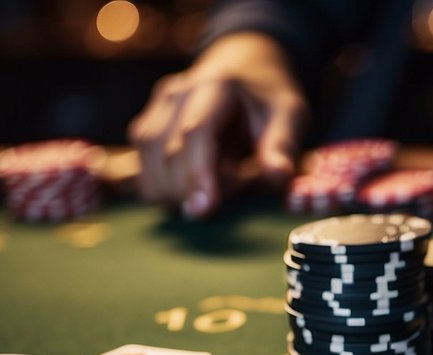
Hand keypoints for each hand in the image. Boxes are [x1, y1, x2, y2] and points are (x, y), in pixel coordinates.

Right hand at [128, 32, 308, 218]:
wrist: (243, 67)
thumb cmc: (268, 98)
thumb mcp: (289, 114)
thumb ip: (282, 146)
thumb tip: (277, 176)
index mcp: (216, 85)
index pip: (196, 132)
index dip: (197, 173)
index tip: (204, 209)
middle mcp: (177, 93)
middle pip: (167, 152)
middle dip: (189, 190)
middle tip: (219, 206)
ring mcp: (157, 108)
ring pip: (148, 162)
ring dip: (174, 193)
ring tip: (207, 196)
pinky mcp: (147, 125)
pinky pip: (142, 167)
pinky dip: (162, 189)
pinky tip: (186, 193)